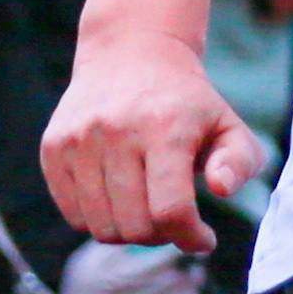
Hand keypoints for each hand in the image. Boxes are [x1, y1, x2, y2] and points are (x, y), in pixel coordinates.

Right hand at [43, 26, 260, 253]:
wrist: (130, 54)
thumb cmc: (187, 103)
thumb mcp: (229, 125)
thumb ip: (240, 161)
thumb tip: (221, 187)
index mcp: (165, 127)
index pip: (171, 210)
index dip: (190, 238)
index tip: (203, 239)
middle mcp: (116, 131)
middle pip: (135, 226)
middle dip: (161, 236)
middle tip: (173, 218)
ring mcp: (78, 140)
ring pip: (102, 227)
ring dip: (129, 231)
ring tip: (146, 208)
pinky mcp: (53, 148)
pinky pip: (73, 215)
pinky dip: (99, 219)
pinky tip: (118, 197)